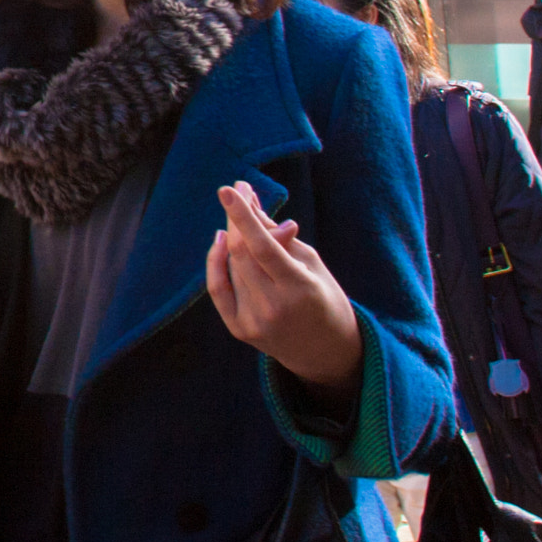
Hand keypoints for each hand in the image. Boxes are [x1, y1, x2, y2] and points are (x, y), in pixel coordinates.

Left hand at [206, 181, 363, 407]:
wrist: (326, 352)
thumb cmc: (325, 298)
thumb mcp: (312, 263)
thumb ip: (281, 237)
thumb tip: (251, 205)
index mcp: (299, 289)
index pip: (263, 247)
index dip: (244, 216)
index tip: (229, 189)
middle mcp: (273, 307)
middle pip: (242, 253)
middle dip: (236, 218)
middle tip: (236, 191)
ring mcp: (253, 321)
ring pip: (232, 266)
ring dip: (231, 235)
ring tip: (237, 214)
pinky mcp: (239, 330)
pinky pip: (219, 288)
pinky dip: (216, 263)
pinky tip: (221, 241)